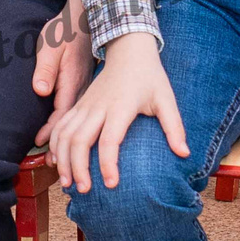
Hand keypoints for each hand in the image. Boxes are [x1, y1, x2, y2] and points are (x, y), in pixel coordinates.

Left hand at [29, 0, 91, 147]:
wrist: (83, 19)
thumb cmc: (63, 31)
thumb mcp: (51, 45)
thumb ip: (45, 68)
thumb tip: (40, 90)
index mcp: (71, 81)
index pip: (60, 112)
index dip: (50, 130)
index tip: (41, 146)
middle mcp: (80, 88)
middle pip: (71, 122)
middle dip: (62, 144)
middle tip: (53, 164)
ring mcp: (84, 88)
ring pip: (77, 120)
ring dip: (68, 139)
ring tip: (60, 158)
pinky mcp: (84, 86)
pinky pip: (79, 111)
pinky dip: (73, 126)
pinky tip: (70, 136)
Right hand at [47, 34, 186, 193]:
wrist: (128, 49)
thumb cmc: (150, 77)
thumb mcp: (166, 99)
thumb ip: (174, 127)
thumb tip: (184, 154)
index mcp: (120, 107)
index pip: (109, 139)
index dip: (108, 163)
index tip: (111, 184)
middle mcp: (98, 107)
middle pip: (79, 140)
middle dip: (78, 168)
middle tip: (84, 191)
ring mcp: (84, 105)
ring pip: (64, 135)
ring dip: (63, 160)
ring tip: (67, 184)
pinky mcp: (78, 105)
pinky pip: (60, 127)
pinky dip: (55, 146)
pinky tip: (57, 163)